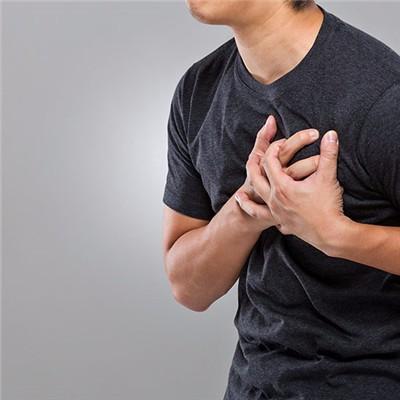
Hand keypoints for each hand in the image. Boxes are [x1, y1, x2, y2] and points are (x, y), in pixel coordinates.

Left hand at [234, 114, 320, 231]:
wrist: (331, 234)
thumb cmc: (328, 206)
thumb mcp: (328, 176)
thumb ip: (329, 153)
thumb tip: (331, 134)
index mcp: (282, 186)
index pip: (270, 162)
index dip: (274, 148)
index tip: (282, 142)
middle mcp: (274, 200)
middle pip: (256, 180)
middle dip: (253, 167)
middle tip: (252, 159)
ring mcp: (277, 214)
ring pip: (254, 205)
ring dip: (246, 199)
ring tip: (239, 195)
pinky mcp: (282, 224)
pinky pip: (266, 219)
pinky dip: (259, 215)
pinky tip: (260, 213)